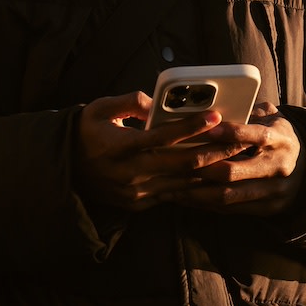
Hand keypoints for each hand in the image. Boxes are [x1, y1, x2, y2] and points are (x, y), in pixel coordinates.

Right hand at [72, 91, 257, 211]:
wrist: (64, 171)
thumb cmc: (85, 133)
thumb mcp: (98, 109)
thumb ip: (128, 102)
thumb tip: (155, 101)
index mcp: (121, 146)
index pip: (163, 136)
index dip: (192, 126)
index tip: (216, 116)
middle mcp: (131, 172)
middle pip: (183, 162)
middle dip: (215, 151)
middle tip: (240, 139)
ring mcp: (137, 191)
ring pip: (184, 183)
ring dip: (212, 171)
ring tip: (235, 158)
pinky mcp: (139, 203)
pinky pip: (174, 195)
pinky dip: (195, 186)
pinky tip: (214, 177)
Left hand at [165, 102, 304, 216]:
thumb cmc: (278, 137)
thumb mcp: (272, 118)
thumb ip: (249, 112)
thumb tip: (215, 107)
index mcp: (280, 139)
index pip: (254, 135)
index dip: (229, 133)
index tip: (205, 129)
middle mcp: (278, 166)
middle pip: (234, 171)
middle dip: (201, 168)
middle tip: (176, 164)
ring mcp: (273, 191)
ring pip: (229, 195)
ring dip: (197, 192)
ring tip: (173, 187)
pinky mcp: (267, 208)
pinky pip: (232, 209)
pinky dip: (207, 205)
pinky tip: (187, 198)